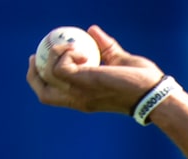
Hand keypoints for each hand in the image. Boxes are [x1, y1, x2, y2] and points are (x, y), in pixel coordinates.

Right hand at [26, 26, 163, 115]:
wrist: (153, 92)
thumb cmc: (142, 81)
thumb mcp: (119, 61)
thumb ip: (106, 47)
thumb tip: (92, 30)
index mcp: (84, 98)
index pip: (53, 95)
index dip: (41, 78)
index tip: (41, 59)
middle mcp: (78, 99)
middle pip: (43, 93)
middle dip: (34, 73)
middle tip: (38, 54)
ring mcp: (78, 93)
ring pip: (47, 75)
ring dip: (54, 55)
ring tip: (73, 48)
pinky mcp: (82, 83)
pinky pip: (58, 66)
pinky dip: (63, 54)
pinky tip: (79, 50)